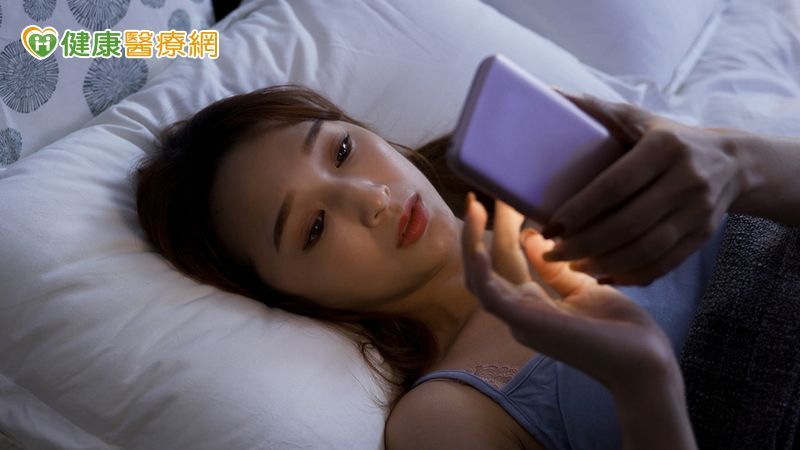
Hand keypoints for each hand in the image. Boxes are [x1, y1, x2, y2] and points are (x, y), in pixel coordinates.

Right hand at [461, 193, 676, 391]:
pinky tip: (479, 247)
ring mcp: (520, 320)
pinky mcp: (526, 325)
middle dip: (480, 228)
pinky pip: (492, 298)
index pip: (505, 260)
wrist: (644, 361)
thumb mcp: (585, 285)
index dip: (500, 229)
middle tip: (481, 194)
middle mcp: (519, 312)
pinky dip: (480, 272)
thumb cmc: (621, 329)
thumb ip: (556, 267)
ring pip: (479, 280)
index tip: (504, 198)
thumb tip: (532, 237)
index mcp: (532, 304)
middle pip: (486, 265)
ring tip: (473, 209)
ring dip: (471, 243)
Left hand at [541, 93, 741, 284]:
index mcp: (664, 147)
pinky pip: (664, 264)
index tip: (550, 228)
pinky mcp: (703, 236)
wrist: (732, 162)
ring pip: (646, 250)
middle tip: (553, 253)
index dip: (580, 210)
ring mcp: (698, 211)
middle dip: (584, 244)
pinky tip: (603, 276)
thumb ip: (595, 109)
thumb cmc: (668, 139)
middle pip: (628, 224)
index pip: (614, 186)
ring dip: (604, 264)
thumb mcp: (637, 118)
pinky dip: (631, 276)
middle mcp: (686, 179)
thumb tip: (548, 93)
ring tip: (573, 266)